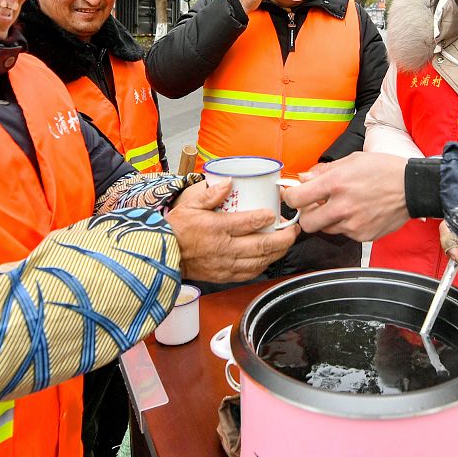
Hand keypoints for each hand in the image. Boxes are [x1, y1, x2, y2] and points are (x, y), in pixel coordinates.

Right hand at [167, 179, 297, 282]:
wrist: (163, 255)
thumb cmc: (176, 229)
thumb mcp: (190, 205)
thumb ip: (211, 194)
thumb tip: (230, 181)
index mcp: (216, 228)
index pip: (247, 223)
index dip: (265, 218)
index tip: (275, 214)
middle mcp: (224, 248)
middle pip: (261, 245)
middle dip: (283, 238)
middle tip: (294, 230)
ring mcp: (226, 264)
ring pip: (259, 261)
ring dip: (277, 252)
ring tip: (287, 243)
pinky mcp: (225, 276)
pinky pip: (250, 273)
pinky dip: (264, 265)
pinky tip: (270, 258)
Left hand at [283, 152, 409, 240]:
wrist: (413, 188)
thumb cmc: (384, 170)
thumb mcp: (352, 161)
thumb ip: (323, 172)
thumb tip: (303, 179)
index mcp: (336, 184)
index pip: (296, 198)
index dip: (290, 197)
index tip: (292, 195)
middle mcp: (342, 206)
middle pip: (306, 223)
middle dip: (307, 215)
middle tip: (315, 206)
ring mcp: (353, 224)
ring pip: (326, 229)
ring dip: (328, 219)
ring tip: (345, 206)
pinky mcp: (363, 235)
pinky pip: (344, 233)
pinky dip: (347, 224)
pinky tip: (359, 212)